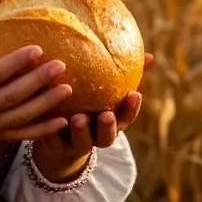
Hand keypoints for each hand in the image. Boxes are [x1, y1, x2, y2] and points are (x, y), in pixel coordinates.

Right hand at [0, 25, 72, 171]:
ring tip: (68, 90)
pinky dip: (42, 131)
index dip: (15, 63)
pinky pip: (20, 135)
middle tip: (60, 65)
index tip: (37, 48)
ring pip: (19, 118)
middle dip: (38, 82)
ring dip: (45, 105)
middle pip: (11, 98)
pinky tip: (62, 122)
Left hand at [30, 52, 153, 182]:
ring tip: (78, 118)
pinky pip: (54, 142)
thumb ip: (124, 75)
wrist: (60, 139)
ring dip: (81, 131)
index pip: (126, 118)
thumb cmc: (89, 106)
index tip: (135, 94)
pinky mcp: (55, 146)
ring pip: (81, 141)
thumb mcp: (105, 92)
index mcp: (111, 123)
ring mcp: (76, 144)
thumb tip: (150, 55)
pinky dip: (53, 134)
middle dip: (108, 127)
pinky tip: (50, 123)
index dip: (131, 108)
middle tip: (106, 114)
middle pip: (107, 137)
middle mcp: (96, 136)